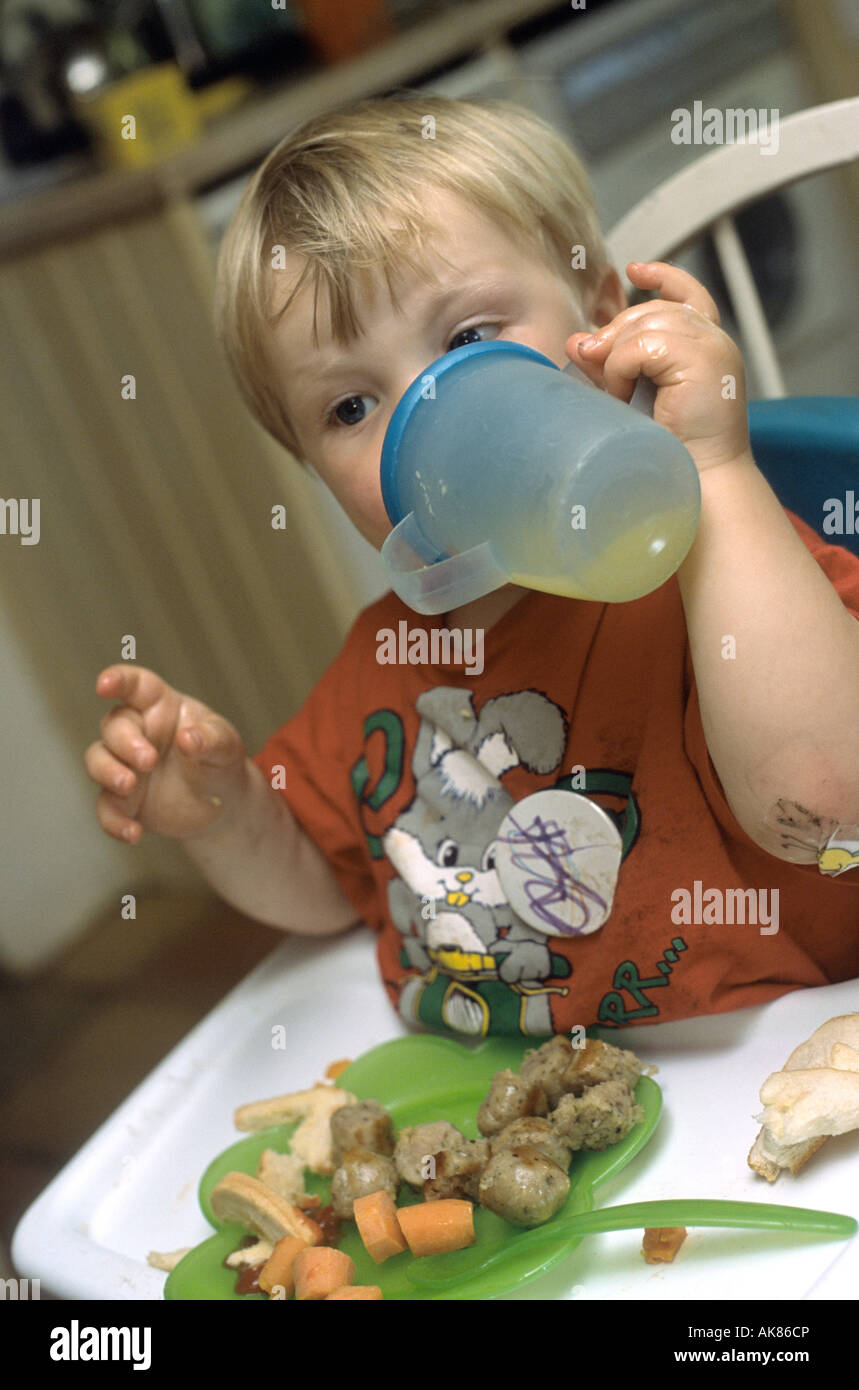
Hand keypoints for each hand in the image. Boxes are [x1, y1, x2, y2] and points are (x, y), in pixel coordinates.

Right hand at [85, 665, 247, 842]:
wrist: (222, 806)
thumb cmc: (221, 762)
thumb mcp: (227, 748)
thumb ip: (211, 739)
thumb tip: (188, 738)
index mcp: (160, 708)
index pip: (135, 685)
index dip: (117, 680)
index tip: (104, 685)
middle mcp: (137, 732)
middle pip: (113, 726)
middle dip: (125, 742)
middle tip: (148, 761)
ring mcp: (125, 765)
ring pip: (97, 760)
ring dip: (107, 772)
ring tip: (129, 786)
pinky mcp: (122, 800)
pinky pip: (106, 807)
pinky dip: (114, 821)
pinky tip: (133, 833)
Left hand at [566, 261, 750, 472]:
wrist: (699, 481)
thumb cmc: (673, 448)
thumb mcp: (636, 396)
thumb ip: (611, 365)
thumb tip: (577, 341)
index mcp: (706, 346)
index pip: (688, 294)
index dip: (663, 276)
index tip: (634, 268)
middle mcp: (713, 340)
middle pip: (652, 310)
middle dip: (615, 332)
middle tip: (594, 362)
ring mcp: (711, 347)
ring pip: (644, 325)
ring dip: (617, 358)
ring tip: (617, 394)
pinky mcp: (701, 360)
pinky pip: (641, 346)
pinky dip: (622, 369)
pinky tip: (623, 396)